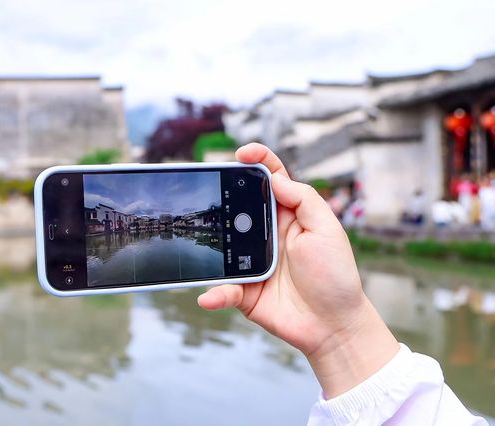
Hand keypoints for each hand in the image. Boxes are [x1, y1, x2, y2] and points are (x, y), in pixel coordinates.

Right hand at [198, 143, 398, 397]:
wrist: (334, 326)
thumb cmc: (336, 276)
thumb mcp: (328, 230)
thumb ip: (304, 200)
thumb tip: (275, 177)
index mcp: (288, 216)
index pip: (270, 180)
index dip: (256, 161)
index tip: (241, 154)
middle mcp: (266, 234)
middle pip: (239, 205)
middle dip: (222, 193)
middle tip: (211, 187)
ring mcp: (252, 261)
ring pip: (223, 243)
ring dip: (211, 241)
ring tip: (202, 236)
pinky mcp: (244, 291)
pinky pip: (223, 288)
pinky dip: (214, 293)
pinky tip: (209, 296)